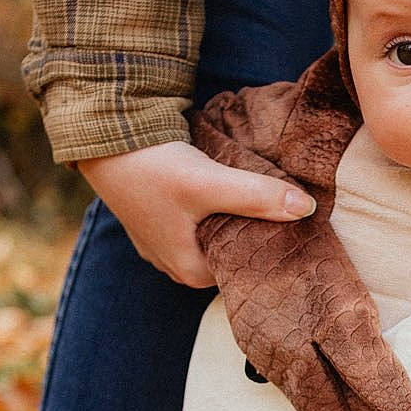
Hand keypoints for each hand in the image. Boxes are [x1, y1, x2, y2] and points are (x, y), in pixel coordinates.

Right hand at [77, 141, 315, 287]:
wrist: (104, 138)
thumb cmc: (153, 169)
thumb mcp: (210, 184)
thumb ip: (257, 197)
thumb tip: (306, 209)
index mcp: (192, 272)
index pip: (247, 271)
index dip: (272, 250)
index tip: (298, 230)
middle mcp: (176, 265)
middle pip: (232, 253)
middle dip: (255, 233)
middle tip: (288, 210)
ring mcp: (166, 242)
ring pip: (216, 235)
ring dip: (235, 217)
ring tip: (264, 197)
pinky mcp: (161, 216)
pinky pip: (201, 220)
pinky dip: (217, 207)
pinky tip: (231, 188)